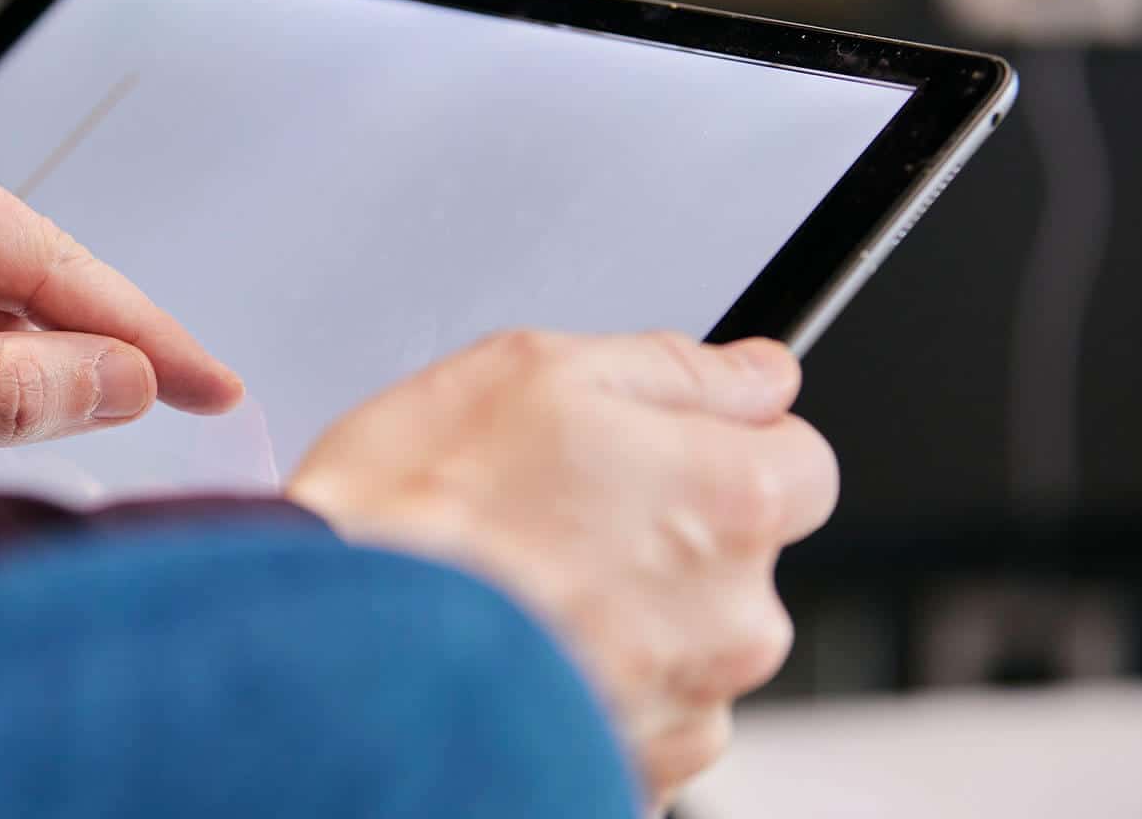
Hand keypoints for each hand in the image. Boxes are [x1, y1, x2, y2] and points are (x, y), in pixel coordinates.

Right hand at [286, 331, 835, 809]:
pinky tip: (513, 653)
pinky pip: (640, 718)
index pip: (802, 458)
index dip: (725, 442)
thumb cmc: (417, 516)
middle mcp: (734, 614)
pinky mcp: (634, 774)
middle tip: (551, 513)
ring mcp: (688, 708)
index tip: (660, 446)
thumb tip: (756, 372)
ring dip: (628, 618)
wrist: (339, 660)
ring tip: (515, 589)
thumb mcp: (530, 371)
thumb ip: (673, 367)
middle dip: (668, 533)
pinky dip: (589, 689)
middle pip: (741, 557)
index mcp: (728, 497)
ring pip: (689, 643)